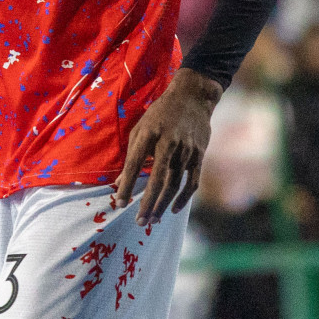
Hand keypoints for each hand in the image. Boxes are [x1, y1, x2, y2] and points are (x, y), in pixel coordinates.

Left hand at [112, 67, 221, 225]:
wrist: (193, 97)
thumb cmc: (161, 114)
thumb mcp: (141, 127)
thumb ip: (132, 154)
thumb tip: (119, 182)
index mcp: (149, 133)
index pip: (134, 163)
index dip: (127, 185)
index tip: (119, 203)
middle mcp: (169, 143)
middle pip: (157, 179)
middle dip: (147, 203)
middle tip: (139, 221)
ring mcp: (186, 150)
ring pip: (174, 184)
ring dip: (162, 205)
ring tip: (152, 219)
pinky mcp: (199, 155)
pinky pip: (192, 182)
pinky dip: (183, 198)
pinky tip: (173, 209)